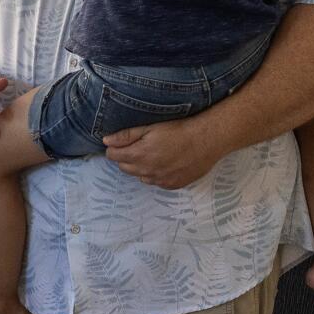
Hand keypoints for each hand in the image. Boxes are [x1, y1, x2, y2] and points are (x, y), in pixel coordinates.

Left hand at [103, 119, 222, 189]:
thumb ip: (126, 136)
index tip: (121, 143)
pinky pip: (155, 182)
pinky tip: (165, 163)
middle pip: (124, 167)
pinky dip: (155, 174)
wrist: (207, 140)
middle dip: (126, 157)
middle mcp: (146, 172)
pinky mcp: (172, 185)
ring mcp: (159, 180)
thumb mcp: (150, 128)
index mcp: (139, 155)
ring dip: (141, 167)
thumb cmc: (179, 130)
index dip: (114, 148)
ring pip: (140, 176)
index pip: (113, 156)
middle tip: (139, 146)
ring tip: (154, 154)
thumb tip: (106, 141)